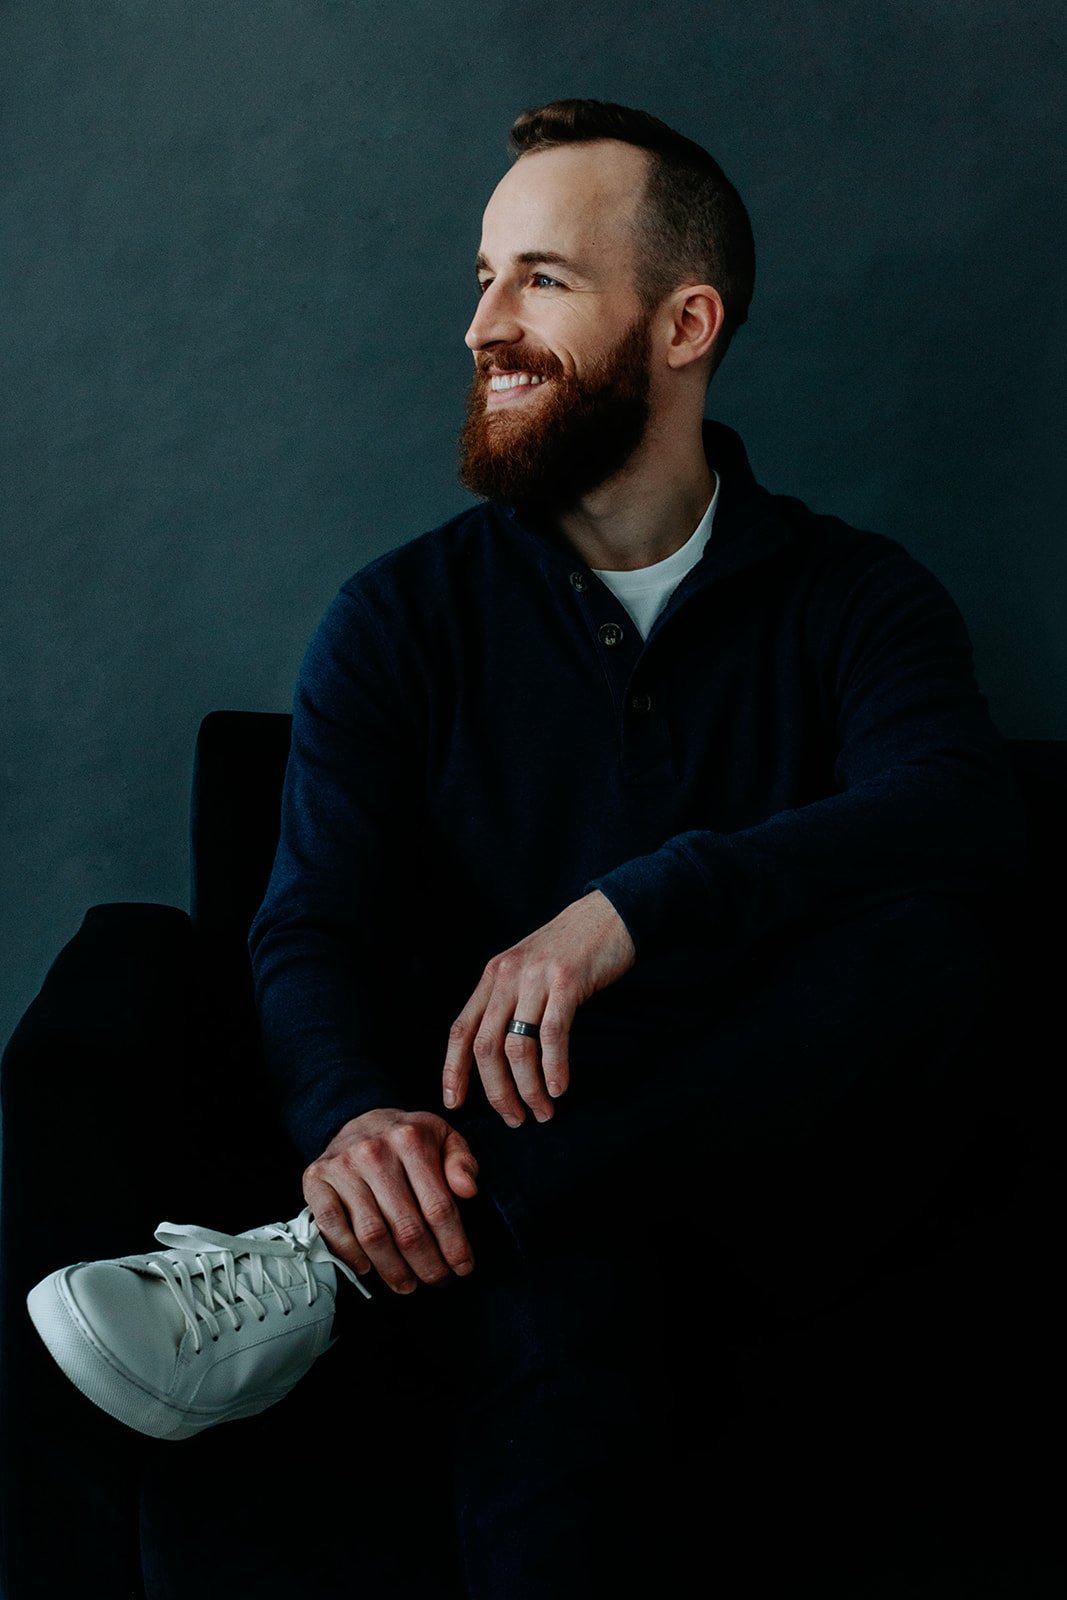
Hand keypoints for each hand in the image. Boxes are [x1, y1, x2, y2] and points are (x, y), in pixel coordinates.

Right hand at [303, 1109, 478, 1291]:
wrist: (359, 1118)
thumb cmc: (407, 1138)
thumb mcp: (444, 1137)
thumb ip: (462, 1162)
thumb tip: (469, 1191)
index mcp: (411, 1139)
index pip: (438, 1206)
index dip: (454, 1244)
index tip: (463, 1267)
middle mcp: (374, 1151)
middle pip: (406, 1227)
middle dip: (427, 1264)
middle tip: (437, 1280)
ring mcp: (342, 1166)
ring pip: (372, 1235)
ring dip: (393, 1268)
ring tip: (408, 1283)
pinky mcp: (316, 1179)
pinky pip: (333, 1227)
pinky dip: (350, 1254)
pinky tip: (368, 1268)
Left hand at [442, 890, 634, 1125]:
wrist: (608, 915)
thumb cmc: (571, 950)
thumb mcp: (527, 969)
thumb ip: (510, 1002)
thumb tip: (498, 1057)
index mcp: (493, 976)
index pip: (460, 1029)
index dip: (453, 1069)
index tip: (454, 1102)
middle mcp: (507, 976)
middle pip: (486, 1047)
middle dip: (497, 1092)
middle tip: (514, 1118)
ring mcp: (536, 978)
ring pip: (517, 1047)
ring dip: (528, 1088)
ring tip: (542, 1111)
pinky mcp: (567, 981)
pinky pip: (552, 1034)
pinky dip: (554, 1068)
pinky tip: (560, 1088)